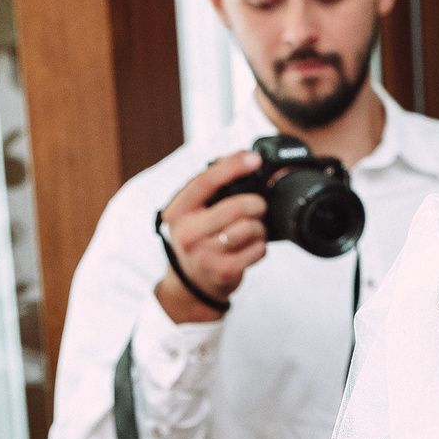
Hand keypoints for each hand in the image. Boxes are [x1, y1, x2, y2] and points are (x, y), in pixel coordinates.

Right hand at [153, 151, 270, 323]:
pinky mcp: (223, 271)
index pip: (204, 182)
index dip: (232, 167)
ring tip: (254, 230)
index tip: (254, 159)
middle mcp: (186, 232)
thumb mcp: (193, 212)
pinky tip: (251, 247)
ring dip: (260, 227)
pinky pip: (257, 250)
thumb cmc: (199, 238)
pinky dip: (261, 246)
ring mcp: (204, 254)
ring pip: (249, 229)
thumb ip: (211, 186)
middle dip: (256, 204)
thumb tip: (240, 157)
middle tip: (258, 206)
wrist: (193, 282)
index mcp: (177, 211)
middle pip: (235, 207)